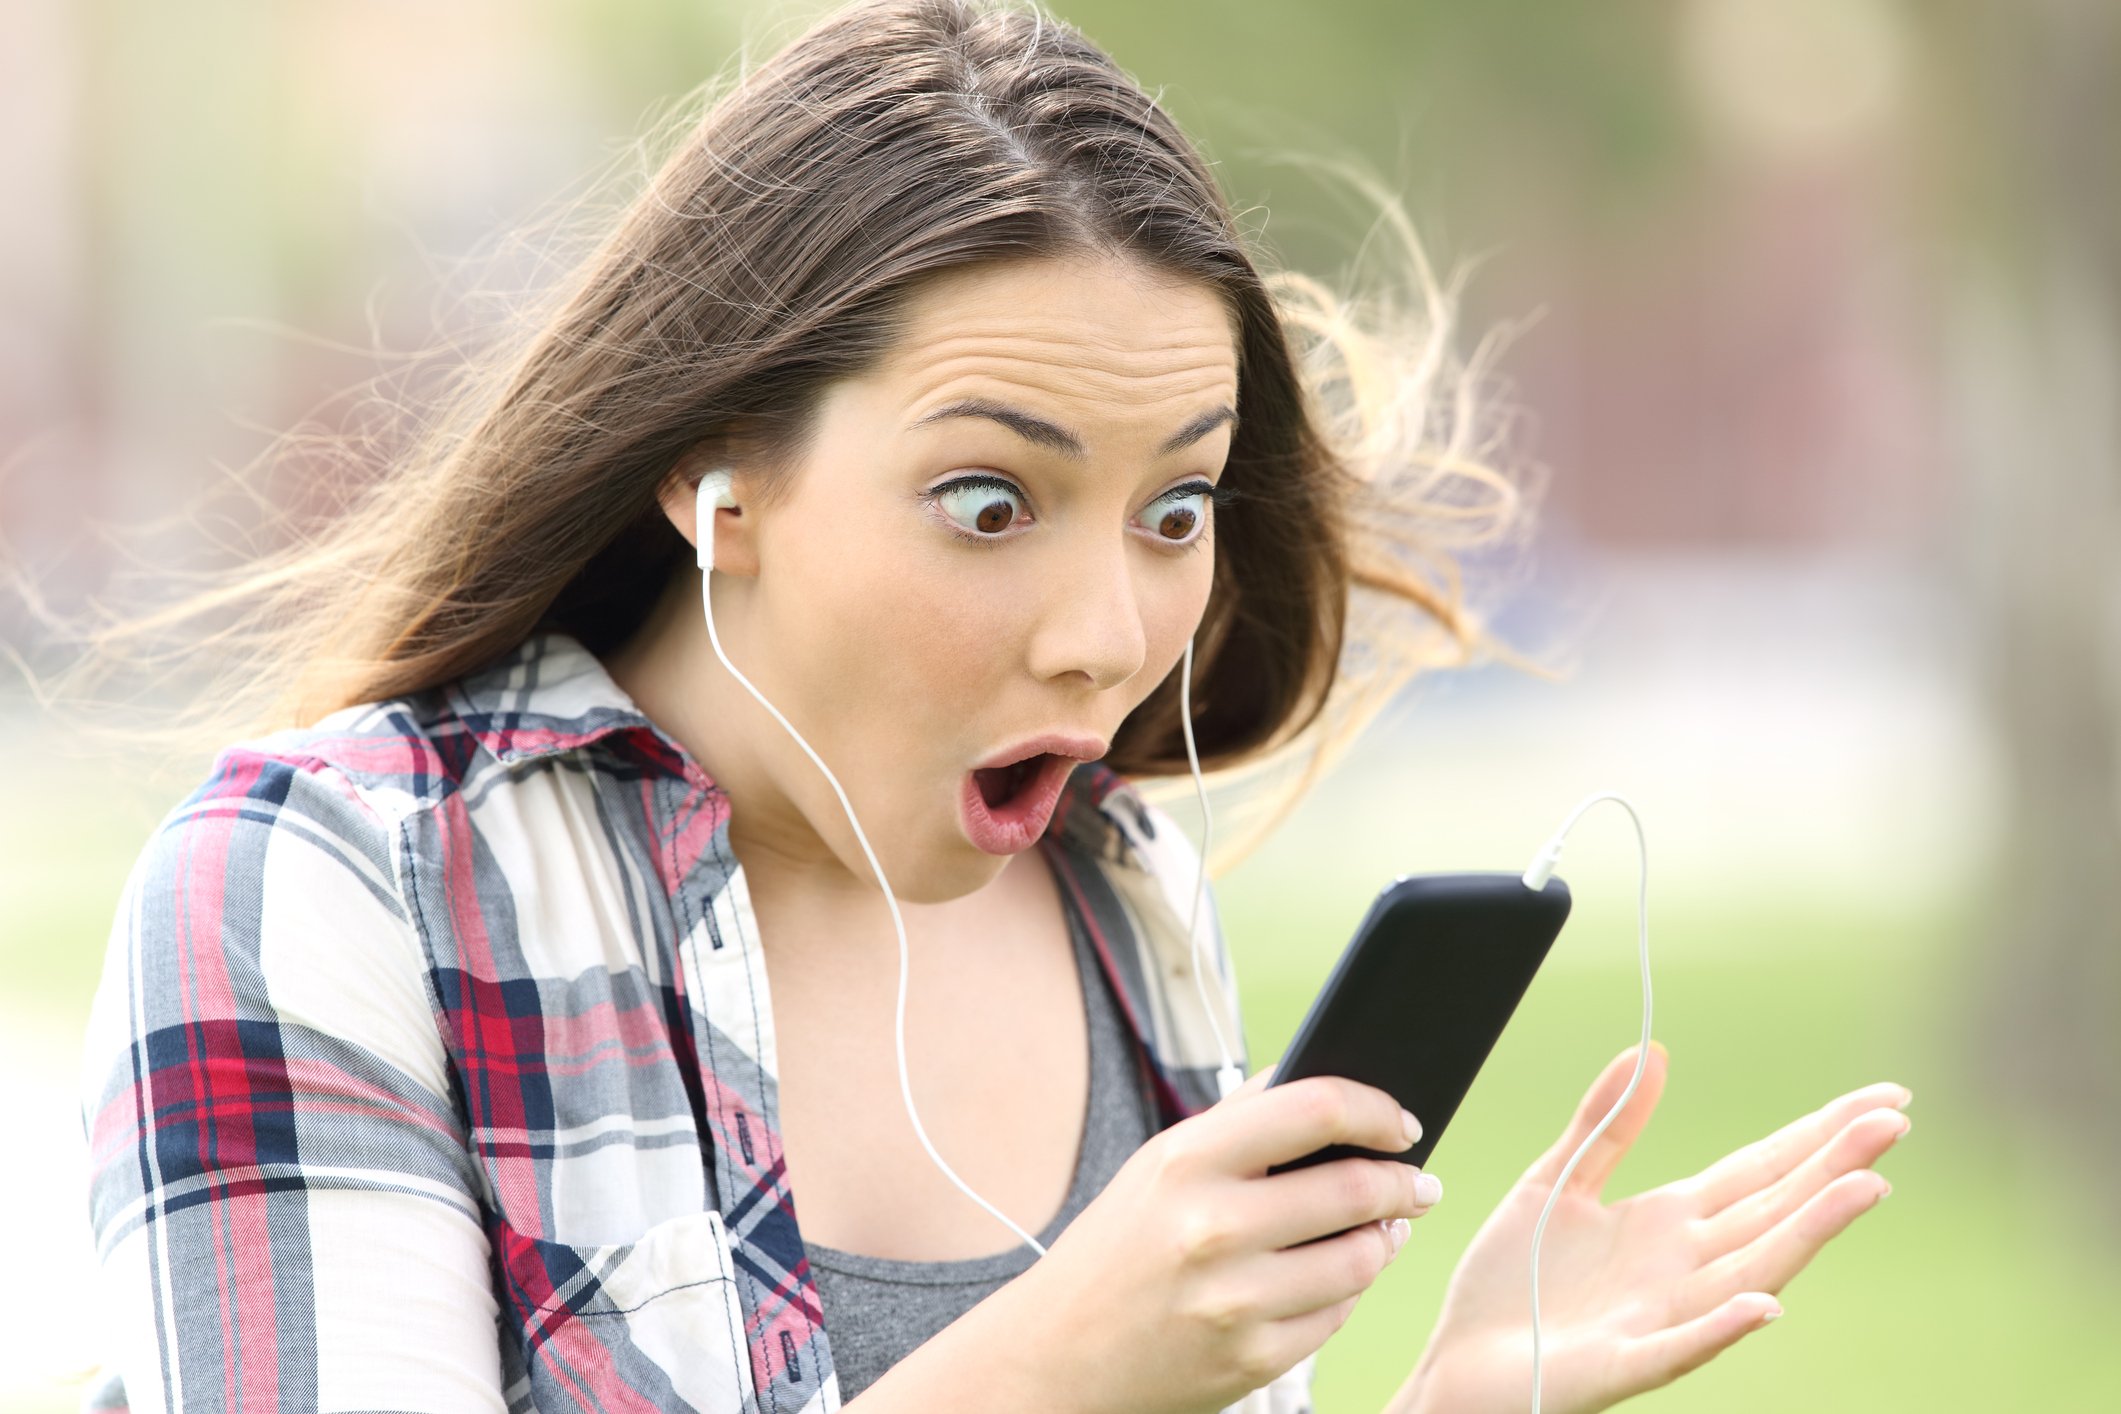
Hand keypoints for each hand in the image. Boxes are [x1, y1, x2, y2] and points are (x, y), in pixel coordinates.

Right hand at [991, 1063, 1442, 1413]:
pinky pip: (1336, 1316)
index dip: (1377, 1110)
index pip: (1315, 1109)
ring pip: (1361, 1258)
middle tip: (1419, 1182)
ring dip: (1385, 1240)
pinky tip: (1335, 1278)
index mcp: (1188, 1160)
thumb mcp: (1160, 1166)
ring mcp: (1233, 1300)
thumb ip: (1240, 1121)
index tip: (1403, 1122)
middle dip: (1404, 1183)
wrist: (1056, 1355)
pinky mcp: (1249, 1360)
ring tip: (1383, 1229)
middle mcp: (1212, 1228)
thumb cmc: (1119, 1247)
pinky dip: (1346, 1293)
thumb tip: (1329, 1086)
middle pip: (1356, 1188)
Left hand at [1402, 1041, 1909, 1413]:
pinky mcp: (1621, 1363)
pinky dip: (1722, 1328)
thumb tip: (1652, 1050)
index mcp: (1667, 1222)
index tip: (1881, 1101)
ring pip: (1747, 1271)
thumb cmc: (1512, 1285)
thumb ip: (1606, 1124)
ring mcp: (1659, 1317)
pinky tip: (1764, 1305)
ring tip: (1864, 1189)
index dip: (1815, 1135)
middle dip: (1832, 1166)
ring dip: (1806, 1233)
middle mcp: (1680, 1268)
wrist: (1459, 1365)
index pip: (1758, 1170)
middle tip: (1895, 1121)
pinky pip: (1679, 1347)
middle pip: (1771, 1209)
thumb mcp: (1555, 1182)